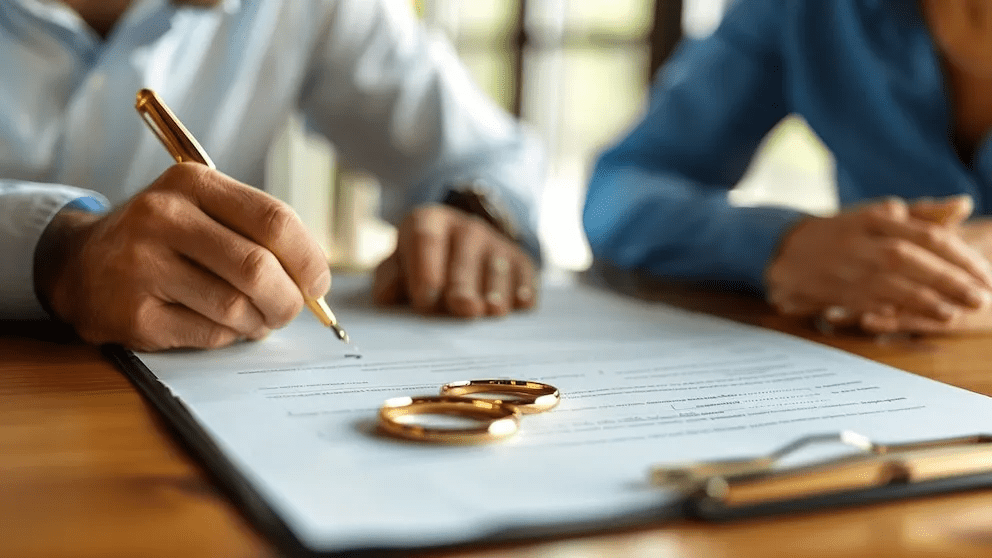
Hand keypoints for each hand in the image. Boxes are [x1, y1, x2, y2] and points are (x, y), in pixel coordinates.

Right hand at [35, 163, 329, 350]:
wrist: (82, 263)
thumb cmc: (166, 238)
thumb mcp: (205, 210)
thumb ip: (259, 232)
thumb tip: (315, 281)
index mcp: (192, 183)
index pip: (274, 220)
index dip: (309, 258)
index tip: (318, 283)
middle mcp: (163, 217)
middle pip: (258, 268)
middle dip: (289, 299)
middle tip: (292, 310)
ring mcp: (143, 266)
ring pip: (236, 306)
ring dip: (261, 321)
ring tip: (258, 318)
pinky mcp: (134, 314)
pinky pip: (210, 334)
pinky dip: (230, 336)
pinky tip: (222, 325)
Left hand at [371, 204, 536, 316]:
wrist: (463, 244)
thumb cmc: (423, 264)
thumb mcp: (400, 262)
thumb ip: (389, 277)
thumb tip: (386, 296)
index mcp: (428, 222)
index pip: (426, 240)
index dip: (426, 271)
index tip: (425, 300)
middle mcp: (465, 228)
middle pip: (463, 258)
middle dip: (462, 285)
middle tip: (463, 308)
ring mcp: (496, 243)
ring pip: (495, 268)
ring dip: (495, 291)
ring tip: (492, 310)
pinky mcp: (521, 261)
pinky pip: (524, 275)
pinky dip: (523, 290)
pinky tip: (520, 304)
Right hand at [765, 197, 991, 331]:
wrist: (788, 250)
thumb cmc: (845, 233)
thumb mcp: (879, 215)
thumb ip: (923, 213)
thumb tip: (963, 205)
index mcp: (876, 218)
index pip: (927, 236)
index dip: (960, 257)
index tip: (985, 276)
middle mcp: (861, 241)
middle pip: (910, 259)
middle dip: (948, 280)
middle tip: (981, 297)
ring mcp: (846, 267)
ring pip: (889, 283)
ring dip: (925, 300)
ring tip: (955, 312)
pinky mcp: (835, 290)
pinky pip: (868, 302)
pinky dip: (893, 310)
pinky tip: (918, 319)